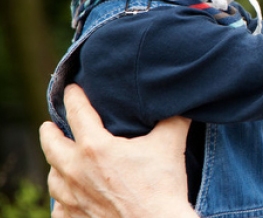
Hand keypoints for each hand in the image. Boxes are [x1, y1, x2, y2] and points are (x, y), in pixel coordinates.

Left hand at [39, 84, 195, 217]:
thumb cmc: (163, 186)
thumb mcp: (170, 143)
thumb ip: (173, 118)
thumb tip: (180, 101)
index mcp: (95, 147)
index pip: (77, 113)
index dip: (74, 97)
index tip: (71, 89)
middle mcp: (77, 171)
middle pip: (52, 146)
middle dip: (49, 132)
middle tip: (49, 126)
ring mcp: (74, 198)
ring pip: (53, 178)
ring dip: (55, 166)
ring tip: (60, 161)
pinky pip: (59, 209)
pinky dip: (61, 201)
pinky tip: (68, 198)